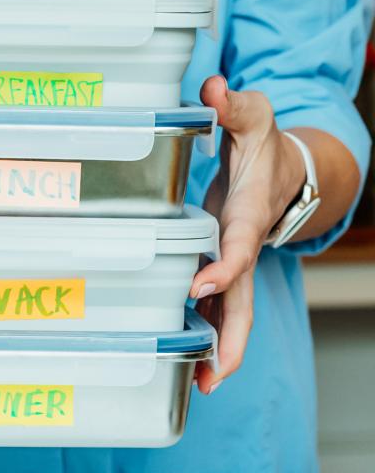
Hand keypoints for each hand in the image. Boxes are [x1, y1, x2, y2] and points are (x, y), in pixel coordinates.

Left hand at [191, 76, 305, 394]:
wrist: (281, 173)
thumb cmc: (265, 148)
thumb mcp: (253, 119)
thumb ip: (234, 106)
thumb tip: (211, 87)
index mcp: (246, 214)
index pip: (237, 245)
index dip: (224, 266)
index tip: (202, 285)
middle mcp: (242, 247)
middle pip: (243, 299)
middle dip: (233, 337)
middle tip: (214, 375)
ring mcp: (234, 263)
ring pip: (233, 312)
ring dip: (221, 347)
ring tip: (200, 385)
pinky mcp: (223, 267)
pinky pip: (221, 305)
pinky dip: (211, 331)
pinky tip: (192, 358)